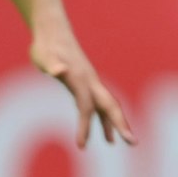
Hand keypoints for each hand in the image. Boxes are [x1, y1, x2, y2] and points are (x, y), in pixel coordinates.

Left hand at [29, 21, 134, 148]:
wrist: (52, 30)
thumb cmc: (46, 45)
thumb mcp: (43, 56)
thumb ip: (52, 64)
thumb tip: (58, 70)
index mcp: (80, 79)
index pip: (86, 107)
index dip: (85, 126)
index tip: (81, 146)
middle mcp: (90, 81)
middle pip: (110, 106)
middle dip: (121, 124)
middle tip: (133, 143)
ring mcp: (90, 82)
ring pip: (107, 106)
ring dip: (114, 125)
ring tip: (119, 143)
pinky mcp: (85, 83)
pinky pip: (98, 105)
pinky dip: (102, 120)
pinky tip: (105, 134)